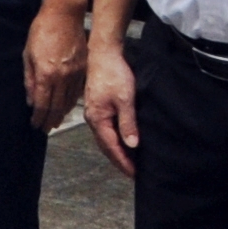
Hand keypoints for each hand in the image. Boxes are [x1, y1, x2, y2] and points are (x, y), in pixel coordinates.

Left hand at [23, 0, 85, 125]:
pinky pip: (78, 91)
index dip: (38, 117)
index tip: (35, 125)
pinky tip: (67, 107)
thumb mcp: (28, 55)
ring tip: (55, 122)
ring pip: (69, 100)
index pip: (42, 103)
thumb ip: (29, 79)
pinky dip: (72, 102)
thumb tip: (30, 99)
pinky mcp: (84, 68)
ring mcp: (75, 73)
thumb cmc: (41, 32)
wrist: (64, 16)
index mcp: (46, 74)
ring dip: (61, 114)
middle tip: (46, 129)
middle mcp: (62, 77)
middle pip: (56, 106)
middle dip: (50, 120)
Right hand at [83, 36, 139, 176]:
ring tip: (130, 161)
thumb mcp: (125, 99)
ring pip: (105, 138)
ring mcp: (94, 113)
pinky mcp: (98, 106)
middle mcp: (93, 119)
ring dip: (116, 151)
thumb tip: (132, 145)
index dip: (123, 162)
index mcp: (97, 119)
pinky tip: (123, 141)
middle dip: (119, 160)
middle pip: (105, 146)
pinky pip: (106, 130)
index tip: (135, 174)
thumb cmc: (114, 74)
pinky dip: (114, 139)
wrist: (103, 53)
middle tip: (133, 173)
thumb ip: (127, 122)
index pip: (111, 147)